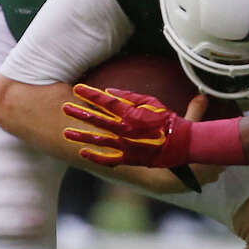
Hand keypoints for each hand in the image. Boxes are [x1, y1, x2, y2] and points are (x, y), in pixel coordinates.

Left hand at [63, 85, 192, 168]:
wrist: (182, 145)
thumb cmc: (170, 121)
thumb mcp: (153, 102)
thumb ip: (130, 96)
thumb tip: (110, 91)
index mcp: (131, 113)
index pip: (106, 101)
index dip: (90, 95)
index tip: (77, 89)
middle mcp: (125, 129)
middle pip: (97, 120)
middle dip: (80, 113)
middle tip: (65, 108)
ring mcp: (126, 145)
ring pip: (98, 140)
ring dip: (81, 136)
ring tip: (66, 132)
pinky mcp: (129, 158)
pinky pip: (108, 159)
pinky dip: (95, 157)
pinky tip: (82, 152)